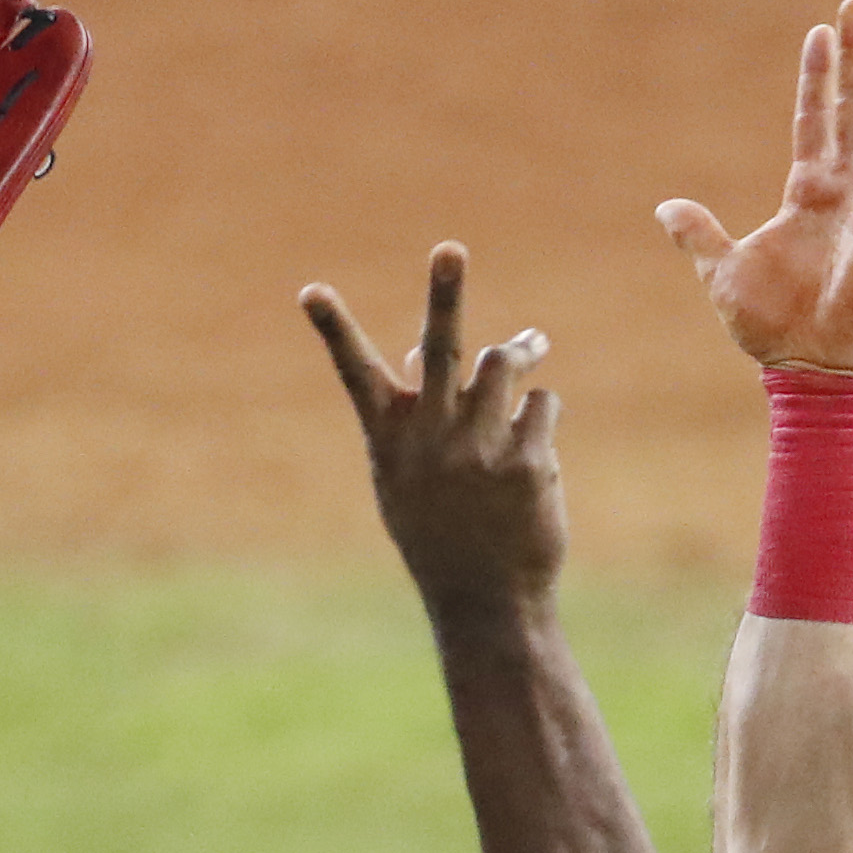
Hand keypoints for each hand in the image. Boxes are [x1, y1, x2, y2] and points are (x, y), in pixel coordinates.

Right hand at [303, 246, 564, 621]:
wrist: (486, 602)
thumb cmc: (441, 534)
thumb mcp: (408, 477)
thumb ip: (412, 413)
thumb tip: (423, 346)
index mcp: (391, 439)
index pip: (355, 373)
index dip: (333, 330)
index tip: (310, 291)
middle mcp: (433, 439)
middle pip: (443, 350)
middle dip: (445, 295)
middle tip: (449, 250)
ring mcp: (481, 450)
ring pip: (504, 364)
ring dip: (520, 352)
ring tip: (531, 349)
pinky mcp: (528, 463)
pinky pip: (543, 405)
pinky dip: (540, 416)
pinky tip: (534, 448)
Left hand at [657, 0, 852, 376]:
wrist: (807, 368)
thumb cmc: (773, 327)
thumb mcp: (723, 270)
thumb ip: (699, 234)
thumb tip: (665, 208)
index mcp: (808, 194)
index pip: (815, 121)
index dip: (816, 78)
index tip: (819, 33)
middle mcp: (844, 192)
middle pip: (852, 109)